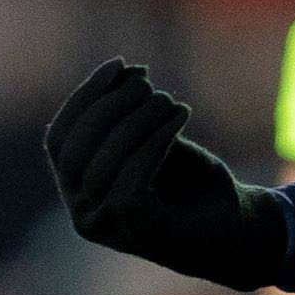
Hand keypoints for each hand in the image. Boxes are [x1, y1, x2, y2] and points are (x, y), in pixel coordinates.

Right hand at [45, 60, 289, 289]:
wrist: (234, 225)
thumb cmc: (191, 182)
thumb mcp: (156, 136)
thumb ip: (131, 110)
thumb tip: (122, 69)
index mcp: (77, 190)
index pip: (59, 139)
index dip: (84, 98)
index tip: (119, 65)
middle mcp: (82, 213)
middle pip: (74, 149)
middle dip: (108, 107)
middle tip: (148, 86)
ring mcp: (106, 226)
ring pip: (104, 161)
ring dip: (138, 121)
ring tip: (170, 103)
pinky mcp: (135, 230)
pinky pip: (132, 177)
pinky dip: (155, 139)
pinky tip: (179, 117)